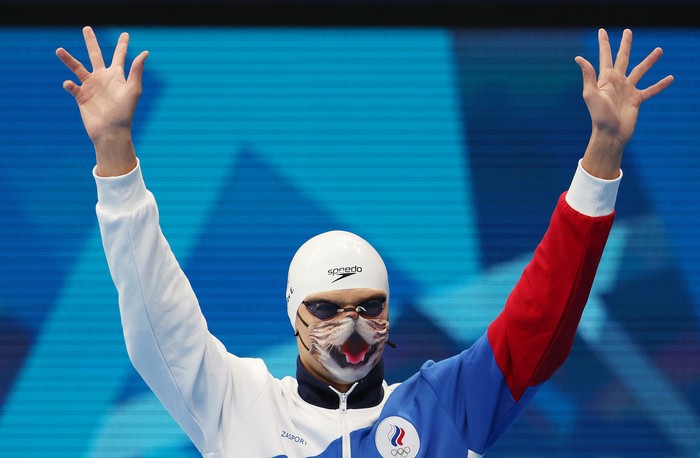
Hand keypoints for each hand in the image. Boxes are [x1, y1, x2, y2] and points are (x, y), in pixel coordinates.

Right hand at [56, 26, 148, 175]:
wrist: (111, 132)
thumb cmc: (125, 113)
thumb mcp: (132, 90)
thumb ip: (136, 71)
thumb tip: (145, 53)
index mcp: (116, 76)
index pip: (119, 56)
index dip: (122, 45)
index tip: (125, 34)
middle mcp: (103, 79)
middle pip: (95, 55)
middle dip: (91, 42)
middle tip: (87, 28)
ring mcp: (91, 87)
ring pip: (77, 68)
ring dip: (68, 59)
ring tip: (59, 50)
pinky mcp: (81, 97)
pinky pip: (72, 87)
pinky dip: (69, 84)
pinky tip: (69, 84)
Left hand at [576, 28, 673, 178]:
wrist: (610, 134)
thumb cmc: (598, 116)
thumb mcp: (591, 94)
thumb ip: (588, 75)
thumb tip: (579, 58)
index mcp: (605, 79)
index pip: (605, 57)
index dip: (604, 44)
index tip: (601, 31)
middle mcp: (617, 82)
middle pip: (623, 58)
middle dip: (625, 45)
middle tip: (628, 31)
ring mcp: (627, 90)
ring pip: (640, 71)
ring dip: (650, 61)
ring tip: (660, 50)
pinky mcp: (636, 100)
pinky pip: (651, 90)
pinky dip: (660, 85)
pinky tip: (670, 78)